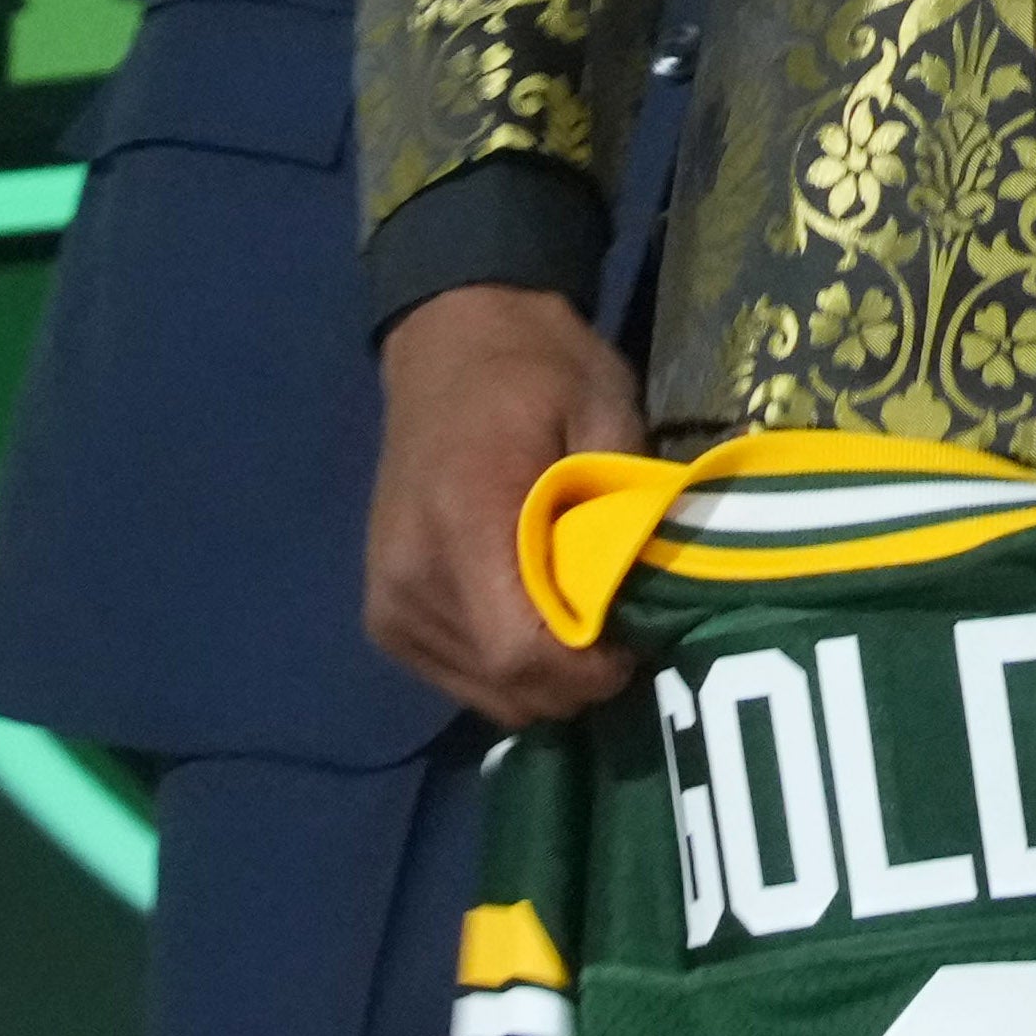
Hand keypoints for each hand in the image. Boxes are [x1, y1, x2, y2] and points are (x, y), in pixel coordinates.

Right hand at [366, 279, 655, 727]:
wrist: (447, 341)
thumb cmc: (537, 368)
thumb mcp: (605, 411)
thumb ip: (622, 509)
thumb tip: (651, 598)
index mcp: (465, 518)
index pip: (518, 652)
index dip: (585, 673)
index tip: (634, 647)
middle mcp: (413, 575)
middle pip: (503, 686)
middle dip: (575, 684)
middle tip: (622, 639)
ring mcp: (389, 601)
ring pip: (483, 695)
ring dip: (543, 683)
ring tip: (583, 629)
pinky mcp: (383, 616)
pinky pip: (455, 678)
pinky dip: (505, 672)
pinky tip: (536, 624)